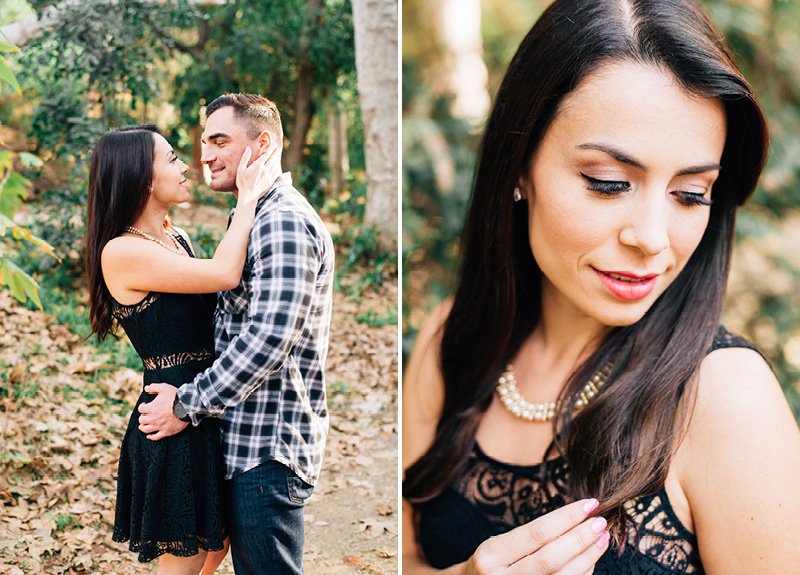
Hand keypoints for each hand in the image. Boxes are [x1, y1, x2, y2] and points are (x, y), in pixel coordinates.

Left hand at [137, 383, 188, 440]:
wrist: (187, 407)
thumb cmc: (175, 397)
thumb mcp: (164, 387)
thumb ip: (154, 387)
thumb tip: (146, 388)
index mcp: (151, 408)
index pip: (140, 409)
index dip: (142, 406)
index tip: (145, 406)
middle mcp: (152, 418)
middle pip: (141, 420)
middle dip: (142, 417)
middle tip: (146, 415)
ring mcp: (159, 426)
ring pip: (145, 429)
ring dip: (143, 427)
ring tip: (144, 425)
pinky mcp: (165, 432)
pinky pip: (155, 437)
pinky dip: (150, 437)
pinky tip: (149, 435)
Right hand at [235, 145, 281, 205]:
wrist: (249, 195)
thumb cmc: (242, 182)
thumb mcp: (240, 169)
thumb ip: (244, 158)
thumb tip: (248, 148)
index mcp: (258, 166)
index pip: (266, 155)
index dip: (271, 149)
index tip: (274, 145)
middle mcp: (265, 170)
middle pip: (272, 159)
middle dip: (275, 153)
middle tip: (278, 149)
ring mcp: (268, 176)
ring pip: (275, 166)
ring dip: (277, 159)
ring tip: (278, 155)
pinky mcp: (270, 182)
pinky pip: (275, 173)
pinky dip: (277, 168)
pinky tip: (277, 166)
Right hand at [463, 499, 608, 574]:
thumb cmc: (492, 565)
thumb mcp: (498, 546)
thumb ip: (531, 537)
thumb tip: (575, 517)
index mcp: (492, 555)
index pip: (537, 532)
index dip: (567, 517)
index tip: (589, 504)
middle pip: (551, 558)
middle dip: (580, 539)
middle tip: (601, 522)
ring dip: (587, 558)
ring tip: (602, 539)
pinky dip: (582, 574)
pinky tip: (590, 560)